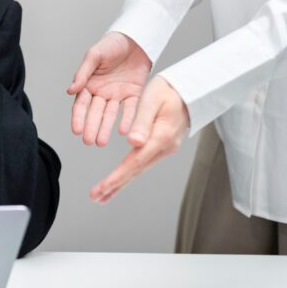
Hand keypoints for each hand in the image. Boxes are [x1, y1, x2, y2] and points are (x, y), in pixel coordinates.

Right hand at [68, 32, 151, 146]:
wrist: (136, 38)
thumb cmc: (112, 44)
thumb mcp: (94, 55)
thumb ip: (82, 73)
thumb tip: (70, 90)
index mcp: (89, 83)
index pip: (82, 104)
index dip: (78, 117)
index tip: (76, 130)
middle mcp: (102, 92)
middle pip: (95, 113)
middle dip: (91, 127)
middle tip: (89, 141)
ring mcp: (117, 94)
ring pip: (110, 115)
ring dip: (106, 128)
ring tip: (101, 142)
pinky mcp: (134, 94)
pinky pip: (130, 109)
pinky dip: (127, 120)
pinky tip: (123, 131)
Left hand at [90, 76, 188, 202]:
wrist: (190, 90)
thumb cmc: (169, 90)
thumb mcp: (152, 99)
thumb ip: (141, 121)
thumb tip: (133, 142)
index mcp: (160, 136)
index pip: (134, 162)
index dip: (117, 176)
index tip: (102, 188)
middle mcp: (164, 147)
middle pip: (136, 170)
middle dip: (115, 186)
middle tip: (96, 198)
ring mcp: (165, 148)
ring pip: (138, 169)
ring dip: (120, 183)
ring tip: (103, 196)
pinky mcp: (162, 146)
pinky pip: (142, 163)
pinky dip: (128, 173)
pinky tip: (119, 180)